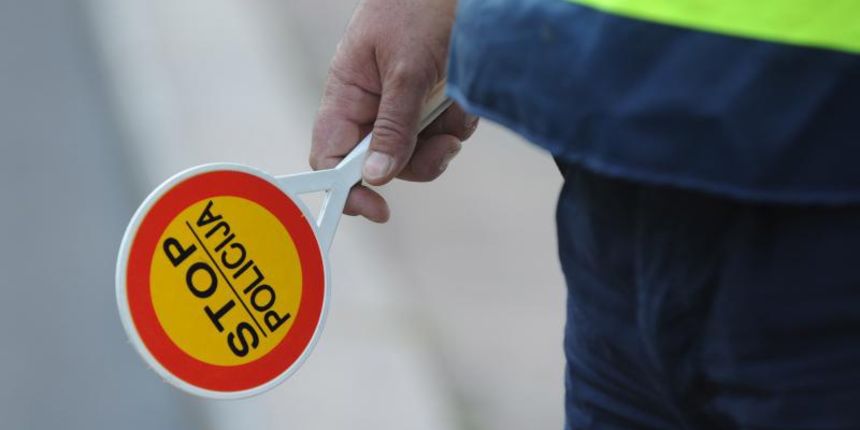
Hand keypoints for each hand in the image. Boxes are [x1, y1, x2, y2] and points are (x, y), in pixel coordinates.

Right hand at [310, 0, 477, 222]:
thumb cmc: (418, 9)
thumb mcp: (406, 69)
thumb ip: (393, 125)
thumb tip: (375, 177)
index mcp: (347, 94)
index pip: (330, 155)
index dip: (346, 187)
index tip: (377, 208)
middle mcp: (371, 105)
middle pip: (381, 164)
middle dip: (415, 162)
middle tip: (444, 147)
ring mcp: (402, 106)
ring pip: (416, 153)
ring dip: (442, 142)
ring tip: (458, 113)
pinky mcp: (431, 104)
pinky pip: (441, 134)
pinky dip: (457, 123)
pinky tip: (464, 100)